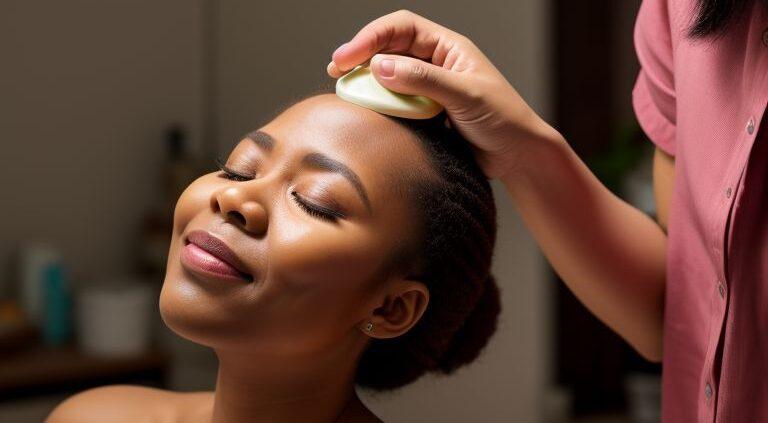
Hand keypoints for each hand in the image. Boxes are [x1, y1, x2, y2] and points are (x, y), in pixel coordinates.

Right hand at [328, 10, 561, 179]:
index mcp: (447, 48)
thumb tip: (379, 67)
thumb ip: (423, 80)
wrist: (519, 158)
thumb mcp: (465, 96)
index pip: (400, 29)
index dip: (370, 37)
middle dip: (361, 57)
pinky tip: (368, 114)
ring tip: (348, 93)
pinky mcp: (425, 116)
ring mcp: (428, 90)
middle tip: (337, 72)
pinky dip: (379, 107)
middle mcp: (435, 64)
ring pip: (388, 79)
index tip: (346, 57)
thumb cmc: (504, 120)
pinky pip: (394, 106)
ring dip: (368, 84)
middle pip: (388, 50)